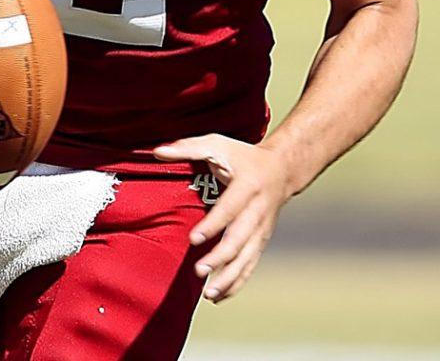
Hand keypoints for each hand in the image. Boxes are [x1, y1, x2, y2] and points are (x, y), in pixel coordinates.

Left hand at [153, 134, 293, 302]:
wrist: (282, 168)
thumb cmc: (243, 155)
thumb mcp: (217, 144)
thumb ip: (187, 147)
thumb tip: (157, 152)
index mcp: (248, 185)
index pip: (230, 208)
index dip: (213, 224)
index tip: (194, 239)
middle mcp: (259, 209)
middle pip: (240, 238)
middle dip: (221, 257)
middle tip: (199, 270)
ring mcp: (262, 228)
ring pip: (247, 257)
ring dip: (230, 276)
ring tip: (209, 293)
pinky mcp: (262, 240)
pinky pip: (250, 264)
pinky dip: (237, 282)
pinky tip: (219, 296)